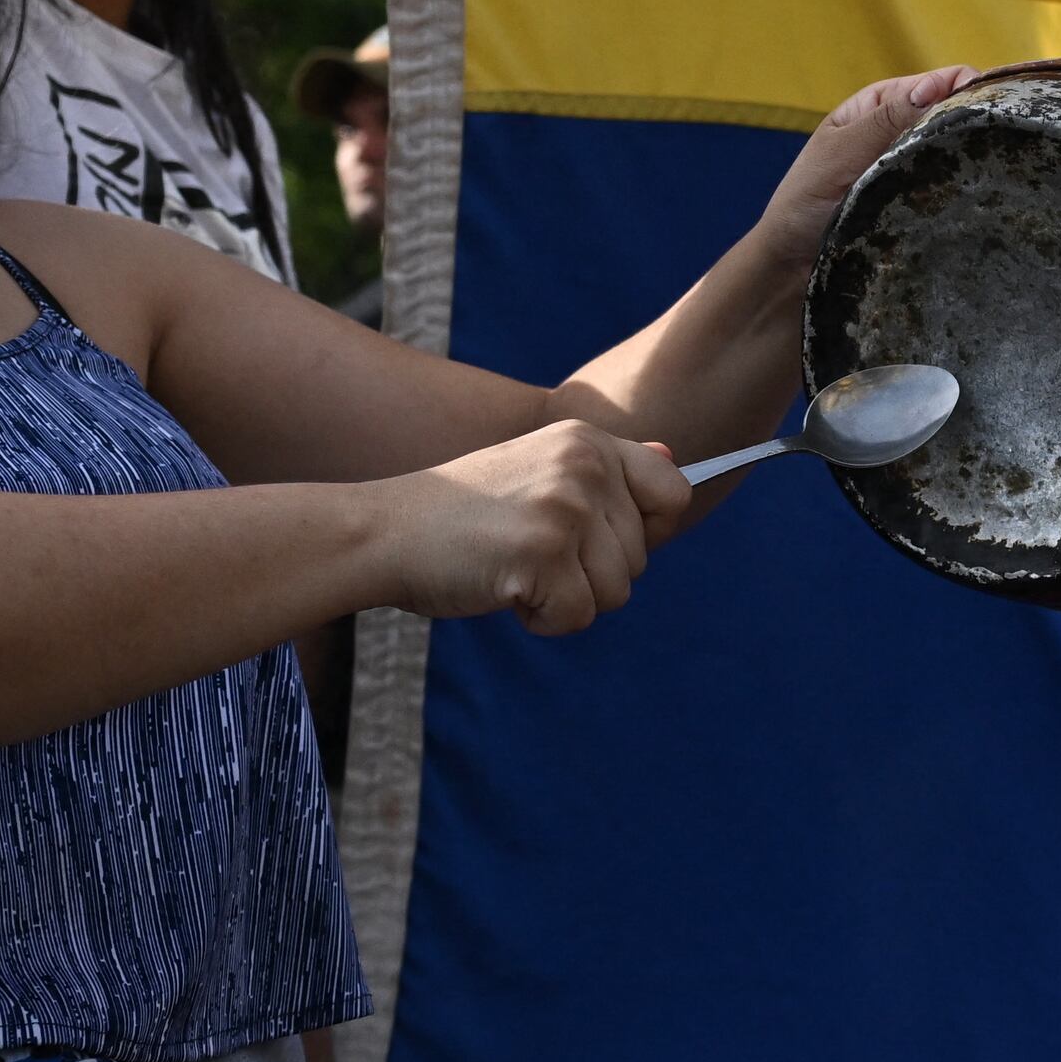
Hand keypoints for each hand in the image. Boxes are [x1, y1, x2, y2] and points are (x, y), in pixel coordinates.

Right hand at [371, 419, 686, 633]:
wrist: (381, 531)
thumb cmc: (461, 515)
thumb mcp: (538, 471)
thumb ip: (606, 473)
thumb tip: (679, 461)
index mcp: (587, 440)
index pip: (674, 493)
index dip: (646, 532)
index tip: (597, 541)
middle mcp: (585, 465)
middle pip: (641, 558)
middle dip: (590, 575)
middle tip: (527, 554)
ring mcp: (566, 507)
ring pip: (616, 593)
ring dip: (567, 599)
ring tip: (515, 569)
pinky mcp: (544, 553)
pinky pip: (578, 617)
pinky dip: (542, 621)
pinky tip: (502, 590)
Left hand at [743, 70, 979, 282]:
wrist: (791, 267)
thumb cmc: (804, 202)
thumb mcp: (841, 152)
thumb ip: (885, 120)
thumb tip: (936, 85)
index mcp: (879, 107)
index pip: (936, 84)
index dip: (968, 87)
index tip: (991, 103)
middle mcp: (901, 133)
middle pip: (953, 118)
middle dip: (977, 122)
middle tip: (1001, 139)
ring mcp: (914, 170)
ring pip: (957, 156)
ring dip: (974, 160)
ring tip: (998, 168)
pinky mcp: (921, 206)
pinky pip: (951, 192)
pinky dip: (964, 193)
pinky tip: (983, 197)